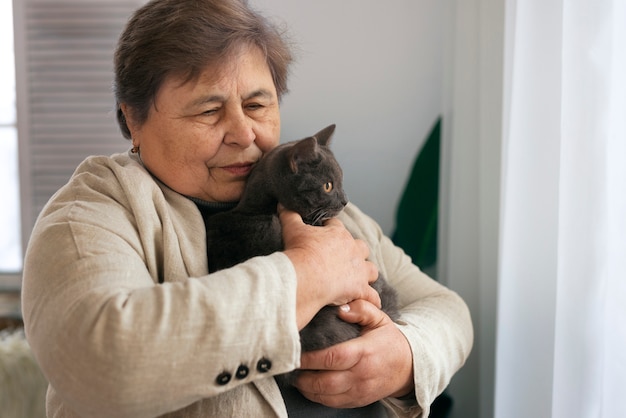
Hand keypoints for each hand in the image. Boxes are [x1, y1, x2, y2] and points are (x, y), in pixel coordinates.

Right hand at [278, 207, 379, 328]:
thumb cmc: (301, 251)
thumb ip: (289, 215)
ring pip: (371, 270)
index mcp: (338, 234)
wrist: (306, 275)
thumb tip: (282, 202)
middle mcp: (353, 250)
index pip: (336, 226)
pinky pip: (372, 296)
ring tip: (357, 279)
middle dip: (355, 252)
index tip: (323, 231)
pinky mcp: (360, 289)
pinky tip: (367, 302)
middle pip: (361, 247)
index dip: (329, 228)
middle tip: (343, 259)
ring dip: (366, 273)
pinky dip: (371, 300)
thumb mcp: (292, 229)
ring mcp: (359, 270)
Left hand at [294, 300, 413, 407]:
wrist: (408, 367)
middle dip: (302, 375)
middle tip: (288, 364)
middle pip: (325, 381)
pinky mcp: (357, 401)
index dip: (311, 357)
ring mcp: (359, 391)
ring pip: (325, 395)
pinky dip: (315, 396)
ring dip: (305, 387)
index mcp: (364, 352)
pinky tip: (306, 385)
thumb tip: (341, 308)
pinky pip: (331, 403)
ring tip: (293, 374)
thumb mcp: (380, 318)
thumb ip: (361, 309)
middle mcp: (361, 375)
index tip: (295, 350)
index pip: (333, 357)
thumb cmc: (388, 340)